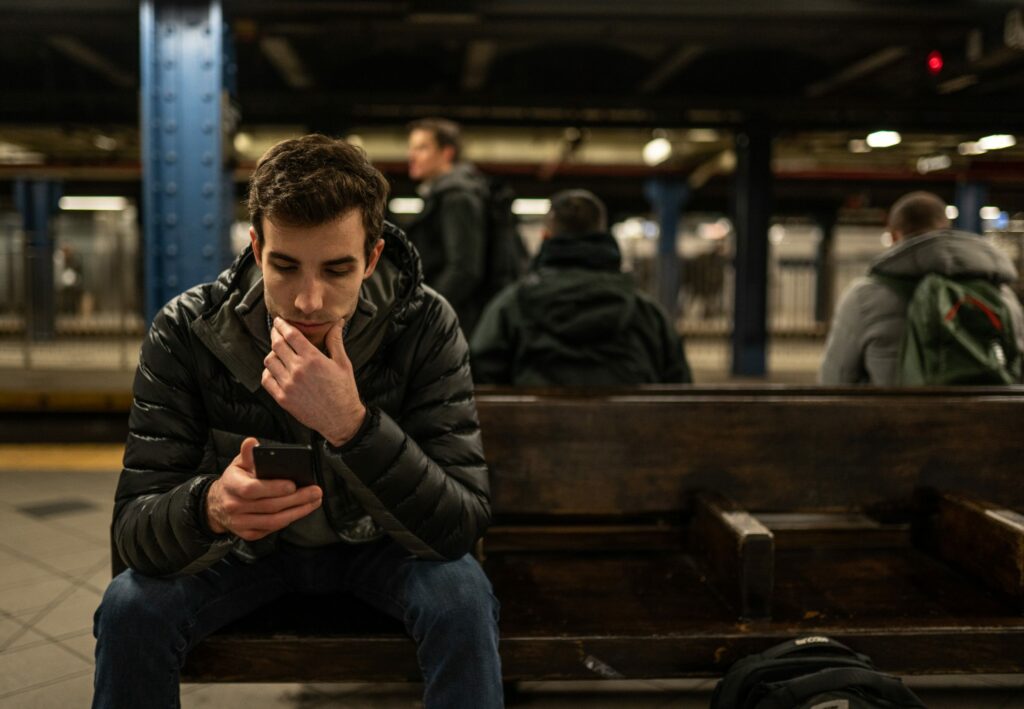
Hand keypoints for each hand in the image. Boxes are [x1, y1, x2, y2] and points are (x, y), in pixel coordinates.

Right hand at [206, 437, 322, 540]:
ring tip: (314, 501)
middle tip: (315, 491)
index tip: (293, 484)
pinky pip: (272, 529)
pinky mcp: (248, 534)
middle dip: (296, 499)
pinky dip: (289, 520)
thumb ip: (248, 454)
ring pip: (273, 521)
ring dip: (298, 511)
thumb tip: (252, 442)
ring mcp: (240, 523)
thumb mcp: (238, 464)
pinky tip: (301, 510)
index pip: (252, 489)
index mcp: (231, 485)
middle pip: (269, 506)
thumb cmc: (235, 481)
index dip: (274, 488)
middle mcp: (233, 506)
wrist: (218, 505)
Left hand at [262, 318, 366, 445]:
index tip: (279, 321)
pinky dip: (268, 372)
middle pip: (277, 345)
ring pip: (269, 361)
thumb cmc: (344, 390)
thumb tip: (337, 323)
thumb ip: (335, 341)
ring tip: (278, 352)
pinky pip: (266, 379)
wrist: (340, 418)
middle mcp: (298, 370)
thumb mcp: (343, 363)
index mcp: (313, 359)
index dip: (282, 325)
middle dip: (274, 334)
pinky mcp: (282, 398)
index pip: (290, 334)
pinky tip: (276, 370)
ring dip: (272, 353)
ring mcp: (288, 385)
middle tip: (276, 331)